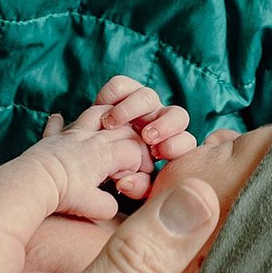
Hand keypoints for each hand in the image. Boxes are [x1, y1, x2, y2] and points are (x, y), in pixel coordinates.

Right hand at [41, 76, 195, 199]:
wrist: (86, 159)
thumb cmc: (115, 175)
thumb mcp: (129, 185)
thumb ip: (133, 186)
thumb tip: (126, 183)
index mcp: (170, 146)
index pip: (185, 142)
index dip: (176, 145)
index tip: (158, 153)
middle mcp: (161, 123)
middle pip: (177, 115)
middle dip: (164, 125)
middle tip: (146, 137)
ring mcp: (143, 105)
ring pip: (148, 96)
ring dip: (132, 109)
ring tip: (111, 124)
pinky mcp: (123, 92)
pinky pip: (121, 85)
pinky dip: (111, 94)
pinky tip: (100, 107)